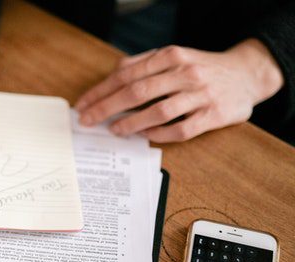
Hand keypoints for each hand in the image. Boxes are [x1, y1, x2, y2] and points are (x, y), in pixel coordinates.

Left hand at [75, 39, 283, 141]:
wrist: (247, 74)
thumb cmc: (201, 68)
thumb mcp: (173, 56)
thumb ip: (143, 64)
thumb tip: (111, 75)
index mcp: (171, 56)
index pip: (126, 75)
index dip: (101, 91)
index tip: (83, 105)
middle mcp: (185, 73)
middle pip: (137, 92)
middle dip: (106, 108)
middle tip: (88, 121)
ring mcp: (201, 95)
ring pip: (159, 112)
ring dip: (131, 123)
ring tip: (114, 130)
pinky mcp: (214, 115)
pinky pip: (182, 130)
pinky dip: (160, 134)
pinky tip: (145, 135)